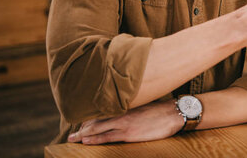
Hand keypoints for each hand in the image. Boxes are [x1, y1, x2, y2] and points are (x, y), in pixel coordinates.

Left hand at [67, 100, 182, 144]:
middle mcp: (122, 113)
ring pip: (98, 128)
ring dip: (84, 134)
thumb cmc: (162, 110)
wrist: (174, 113)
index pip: (104, 112)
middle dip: (83, 128)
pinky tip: (86, 140)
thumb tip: (128, 113)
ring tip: (73, 139)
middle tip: (72, 134)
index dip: (91, 118)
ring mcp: (124, 123)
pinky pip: (107, 136)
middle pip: (97, 120)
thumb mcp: (145, 106)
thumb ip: (133, 109)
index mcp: (126, 107)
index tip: (82, 124)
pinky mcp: (129, 133)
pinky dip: (94, 138)